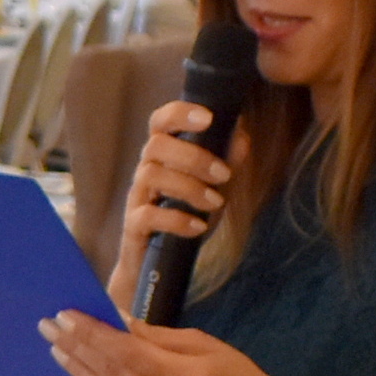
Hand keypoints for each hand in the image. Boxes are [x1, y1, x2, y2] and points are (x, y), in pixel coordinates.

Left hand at [39, 310, 298, 375]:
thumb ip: (158, 337)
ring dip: (79, 372)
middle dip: (76, 348)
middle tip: (48, 327)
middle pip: (109, 374)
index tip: (65, 316)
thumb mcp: (206, 346)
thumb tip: (117, 319)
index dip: (91, 334)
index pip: (124, 352)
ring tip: (57, 350)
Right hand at [116, 96, 233, 297]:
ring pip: (152, 176)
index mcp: (164, 154)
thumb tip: (241, 136)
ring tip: (216, 203)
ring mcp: (137, 197)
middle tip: (224, 175)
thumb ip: (227, 160)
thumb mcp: (213, 185)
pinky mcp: (134, 225)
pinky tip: (198, 227)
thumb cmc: (186, 214)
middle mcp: (146, 170)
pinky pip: (148, 215)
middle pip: (156, 146)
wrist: (159, 262)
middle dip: (194, 157)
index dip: (179, 113)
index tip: (207, 118)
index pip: (160, 121)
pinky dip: (177, 220)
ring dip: (190, 188)